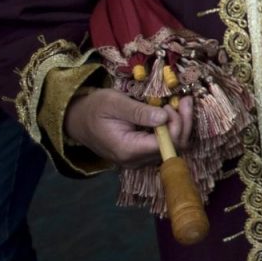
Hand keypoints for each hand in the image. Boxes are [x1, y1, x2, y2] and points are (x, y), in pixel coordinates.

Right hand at [61, 87, 192, 166]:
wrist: (78, 120)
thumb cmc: (95, 108)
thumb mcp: (114, 103)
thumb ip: (139, 112)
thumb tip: (164, 117)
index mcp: (128, 150)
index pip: (166, 145)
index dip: (177, 125)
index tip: (175, 103)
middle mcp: (135, 160)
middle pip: (173, 148)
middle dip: (183, 123)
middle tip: (183, 100)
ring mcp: (138, 160)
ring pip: (171, 148)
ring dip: (179, 125)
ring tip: (179, 103)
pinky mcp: (140, 154)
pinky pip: (163, 145)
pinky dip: (171, 129)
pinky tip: (171, 112)